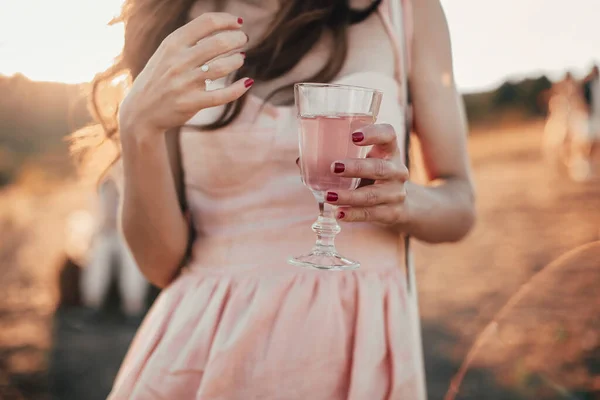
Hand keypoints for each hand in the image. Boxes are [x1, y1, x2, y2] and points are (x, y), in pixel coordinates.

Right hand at [118, 12, 251, 137]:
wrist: (141, 112)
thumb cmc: (160, 78)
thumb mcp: (167, 53)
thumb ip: (189, 40)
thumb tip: (222, 27)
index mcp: (172, 43)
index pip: (206, 23)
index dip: (227, 20)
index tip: (238, 23)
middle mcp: (178, 61)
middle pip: (218, 43)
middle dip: (236, 39)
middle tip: (243, 40)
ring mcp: (184, 83)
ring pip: (222, 67)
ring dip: (236, 60)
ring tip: (240, 59)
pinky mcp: (191, 103)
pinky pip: (222, 95)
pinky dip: (238, 88)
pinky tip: (247, 82)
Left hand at [325, 124, 409, 224]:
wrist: (398, 202)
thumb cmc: (371, 174)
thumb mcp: (363, 161)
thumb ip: (337, 157)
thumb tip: (301, 161)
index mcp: (388, 150)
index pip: (388, 134)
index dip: (373, 133)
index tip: (353, 136)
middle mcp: (397, 169)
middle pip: (379, 167)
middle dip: (356, 168)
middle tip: (333, 167)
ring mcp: (396, 192)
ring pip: (372, 194)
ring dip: (349, 196)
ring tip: (329, 196)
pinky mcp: (392, 212)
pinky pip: (371, 214)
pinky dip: (354, 214)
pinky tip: (339, 213)